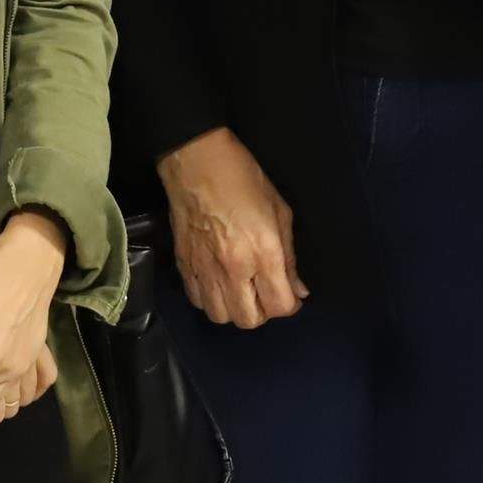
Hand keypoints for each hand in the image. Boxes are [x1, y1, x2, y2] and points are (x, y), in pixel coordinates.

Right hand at [158, 128, 304, 327]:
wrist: (196, 162)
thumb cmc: (244, 179)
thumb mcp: (280, 212)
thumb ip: (290, 257)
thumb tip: (298, 289)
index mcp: (264, 253)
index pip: (280, 306)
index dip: (291, 305)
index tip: (291, 294)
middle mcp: (234, 269)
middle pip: (249, 320)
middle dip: (263, 312)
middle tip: (265, 292)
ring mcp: (205, 269)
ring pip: (221, 316)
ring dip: (234, 308)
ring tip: (240, 290)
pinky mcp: (184, 265)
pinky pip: (197, 300)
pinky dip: (210, 299)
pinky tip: (217, 282)